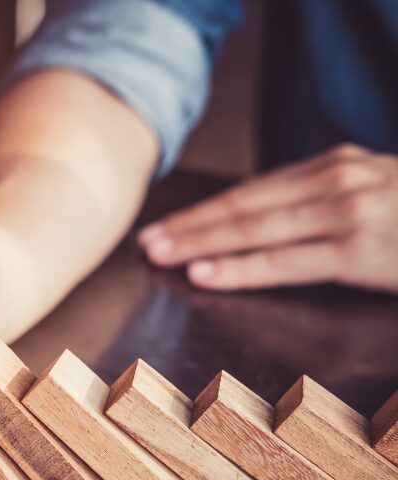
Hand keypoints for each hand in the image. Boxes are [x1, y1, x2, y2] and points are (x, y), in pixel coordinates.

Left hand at [138, 144, 397, 292]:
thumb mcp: (372, 195)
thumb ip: (320, 204)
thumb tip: (260, 226)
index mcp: (333, 167)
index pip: (252, 192)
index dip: (204, 212)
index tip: (165, 226)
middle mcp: (335, 182)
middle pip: (244, 207)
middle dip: (189, 227)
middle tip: (144, 243)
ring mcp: (347, 213)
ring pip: (255, 230)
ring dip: (199, 245)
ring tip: (159, 256)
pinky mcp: (360, 248)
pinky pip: (285, 261)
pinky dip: (239, 267)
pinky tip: (204, 273)